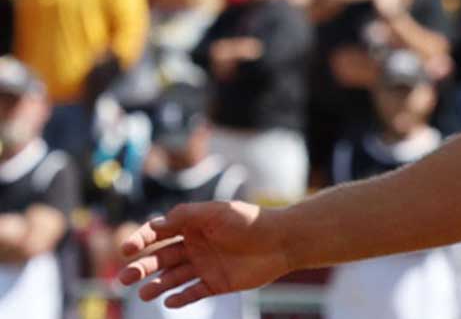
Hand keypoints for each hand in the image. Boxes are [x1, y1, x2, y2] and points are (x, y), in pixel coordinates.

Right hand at [119, 201, 291, 307]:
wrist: (281, 240)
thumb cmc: (249, 221)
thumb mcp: (216, 212)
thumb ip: (186, 215)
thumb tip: (156, 224)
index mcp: (193, 226)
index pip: (159, 234)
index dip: (141, 240)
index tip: (127, 249)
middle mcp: (195, 246)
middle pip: (161, 259)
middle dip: (142, 268)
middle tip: (124, 278)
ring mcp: (205, 266)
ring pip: (173, 278)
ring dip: (157, 285)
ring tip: (143, 293)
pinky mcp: (217, 283)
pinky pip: (194, 293)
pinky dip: (181, 298)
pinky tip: (170, 301)